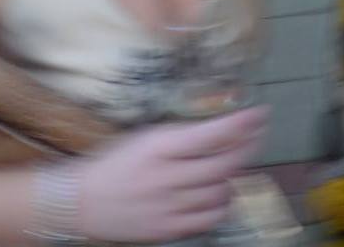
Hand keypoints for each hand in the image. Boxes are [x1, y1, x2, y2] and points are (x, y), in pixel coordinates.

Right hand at [77, 107, 267, 242]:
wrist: (83, 201)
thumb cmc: (116, 161)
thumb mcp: (146, 137)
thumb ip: (181, 135)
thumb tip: (222, 130)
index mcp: (160, 146)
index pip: (211, 134)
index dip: (241, 125)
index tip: (260, 113)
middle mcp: (168, 177)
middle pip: (224, 164)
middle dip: (249, 146)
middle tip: (258, 134)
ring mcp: (169, 207)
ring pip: (221, 192)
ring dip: (233, 176)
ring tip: (231, 164)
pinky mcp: (168, 230)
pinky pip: (209, 218)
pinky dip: (220, 203)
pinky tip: (218, 192)